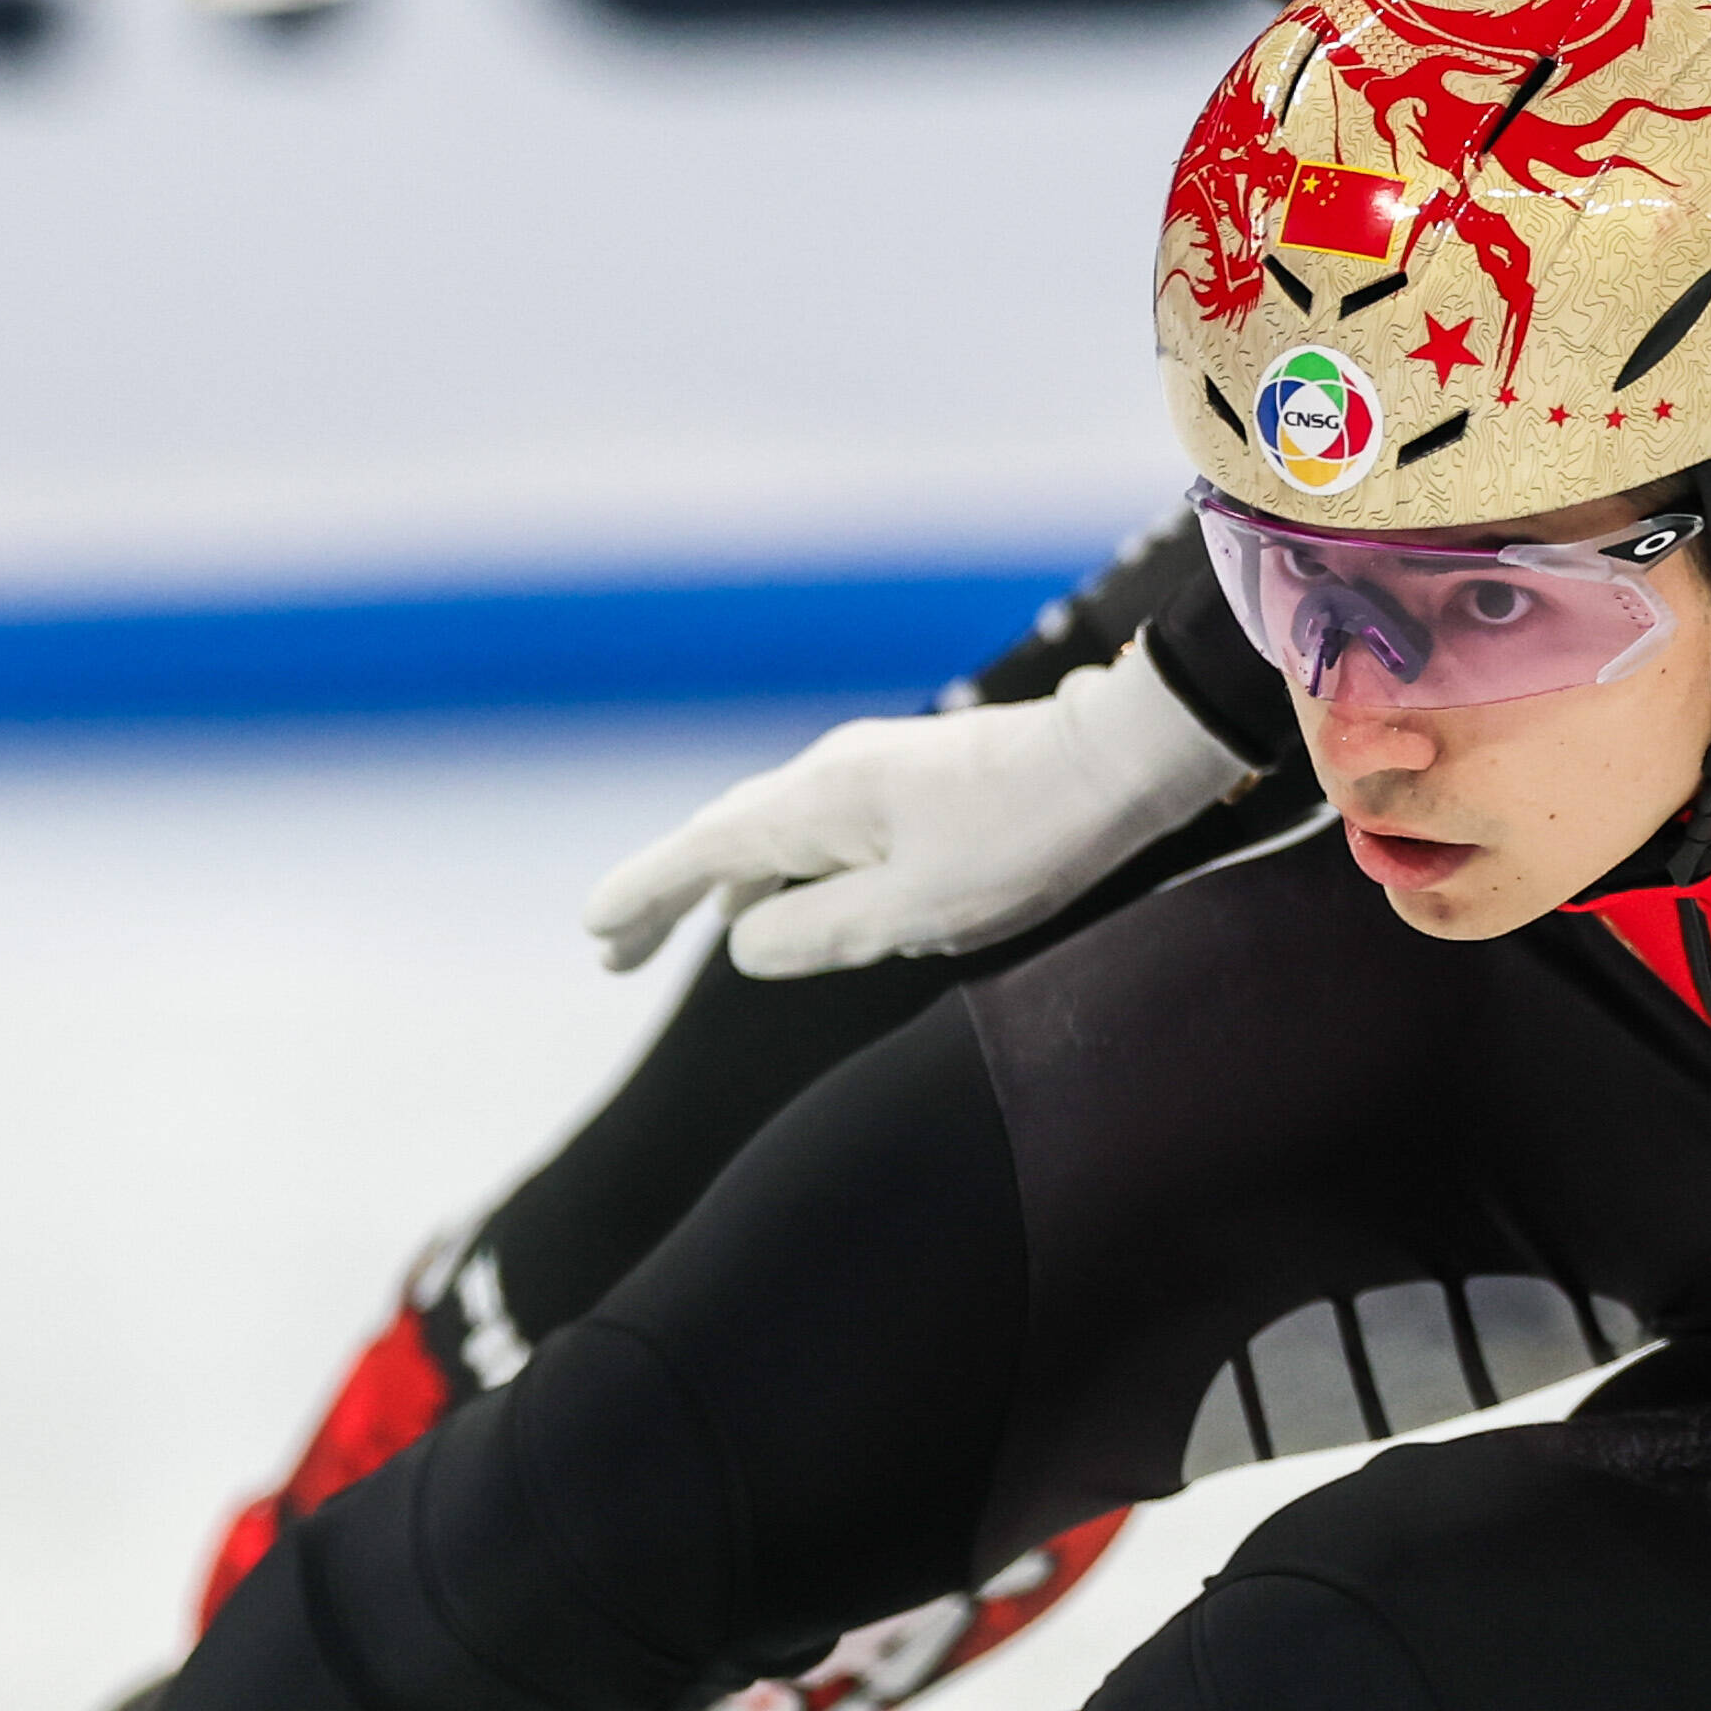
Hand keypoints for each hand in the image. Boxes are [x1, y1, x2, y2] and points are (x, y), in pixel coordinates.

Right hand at [585, 645, 1253, 978]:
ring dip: (719, 883)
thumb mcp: (914, 912)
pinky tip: (786, 899)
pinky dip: (775, 867)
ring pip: (769, 832)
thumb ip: (816, 934)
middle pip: (720, 838)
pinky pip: (814, 830)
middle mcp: (827, 775)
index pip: (699, 853)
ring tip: (679, 932)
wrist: (1119, 758)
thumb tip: (742, 943)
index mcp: (815, 803)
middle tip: (613, 951)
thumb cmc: (1026, 841)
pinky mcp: (908, 780)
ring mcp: (868, 771)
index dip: (641, 895)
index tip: (592, 932)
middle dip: (664, 895)